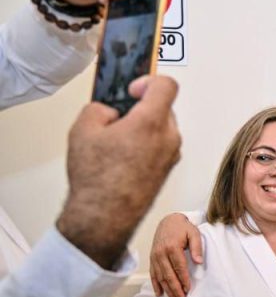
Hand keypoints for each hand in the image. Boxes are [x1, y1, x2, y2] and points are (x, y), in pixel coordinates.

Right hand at [57, 76, 180, 269]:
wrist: (105, 216)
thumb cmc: (97, 178)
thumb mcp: (83, 128)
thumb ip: (100, 107)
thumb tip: (111, 110)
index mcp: (151, 122)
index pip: (166, 84)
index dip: (148, 79)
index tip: (132, 89)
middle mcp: (169, 137)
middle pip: (163, 106)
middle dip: (141, 106)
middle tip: (118, 116)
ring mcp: (172, 154)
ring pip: (162, 127)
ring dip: (143, 126)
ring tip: (116, 140)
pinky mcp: (169, 168)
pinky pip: (160, 144)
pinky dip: (146, 143)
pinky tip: (124, 155)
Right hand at [150, 212, 203, 296]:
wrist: (168, 221)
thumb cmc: (183, 228)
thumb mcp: (194, 233)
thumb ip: (197, 247)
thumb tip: (199, 262)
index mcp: (172, 247)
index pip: (179, 267)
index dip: (183, 279)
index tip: (188, 289)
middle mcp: (161, 253)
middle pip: (168, 274)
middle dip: (175, 288)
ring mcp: (155, 256)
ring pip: (160, 276)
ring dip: (167, 289)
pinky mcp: (152, 258)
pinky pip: (153, 273)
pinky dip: (155, 284)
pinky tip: (159, 293)